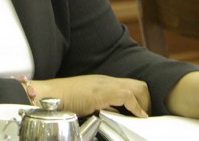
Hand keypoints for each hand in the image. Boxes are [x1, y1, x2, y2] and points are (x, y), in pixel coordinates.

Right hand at [31, 74, 149, 117]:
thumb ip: (101, 105)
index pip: (130, 85)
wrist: (52, 95)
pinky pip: (128, 96)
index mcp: (103, 82)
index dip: (140, 100)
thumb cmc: (64, 99)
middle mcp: (107, 80)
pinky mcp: (105, 92)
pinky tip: (136, 117)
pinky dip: (136, 108)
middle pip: (139, 85)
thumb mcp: (87, 102)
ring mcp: (107, 84)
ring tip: (141, 117)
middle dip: (146, 101)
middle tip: (144, 116)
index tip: (140, 113)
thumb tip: (112, 114)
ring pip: (138, 88)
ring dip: (143, 104)